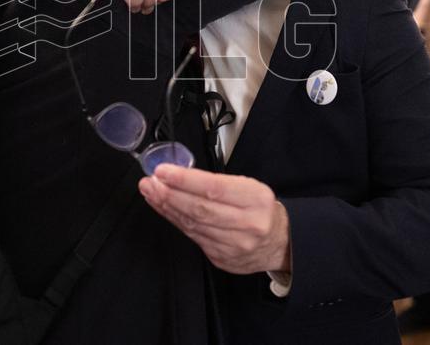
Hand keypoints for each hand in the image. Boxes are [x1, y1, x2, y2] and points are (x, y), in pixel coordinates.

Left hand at [139, 165, 290, 274]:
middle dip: (169, 195)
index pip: (215, 188)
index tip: (164, 171)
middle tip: (150, 183)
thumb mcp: (250, 187)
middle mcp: (247, 224)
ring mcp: (234, 245)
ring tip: (151, 193)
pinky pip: (193, 237)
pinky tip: (164, 209)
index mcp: (256, 200)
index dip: (185, 180)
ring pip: (193, 225)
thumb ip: (218, 183)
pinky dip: (176, 221)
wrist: (279, 242)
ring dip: (167, 207)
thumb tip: (180, 175)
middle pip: (200, 209)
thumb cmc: (260, 209)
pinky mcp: (221, 258)